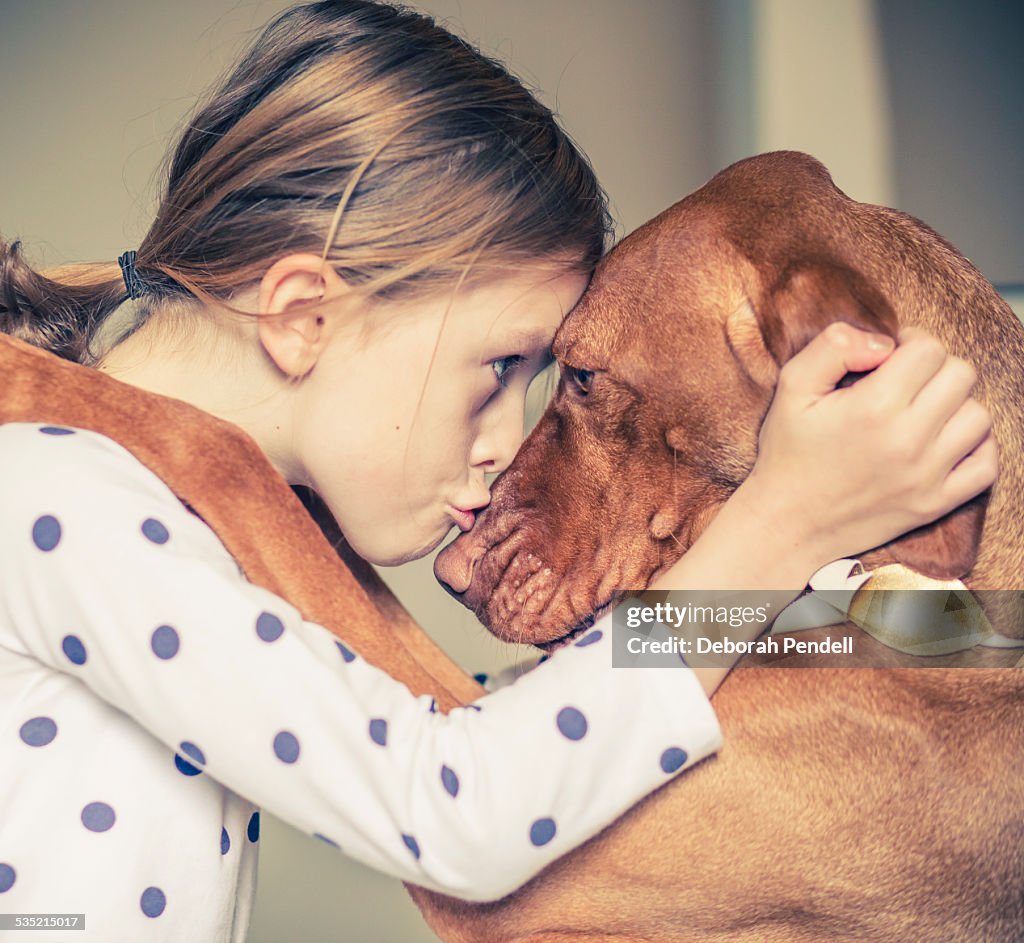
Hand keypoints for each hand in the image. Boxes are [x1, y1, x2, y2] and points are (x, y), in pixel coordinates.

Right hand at [744, 321, 997, 568]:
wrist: (788, 523)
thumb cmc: (787, 452)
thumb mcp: (792, 387)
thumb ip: (834, 346)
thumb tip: (885, 342)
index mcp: (873, 407)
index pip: (929, 350)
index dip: (909, 343)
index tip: (889, 358)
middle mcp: (907, 441)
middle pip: (961, 376)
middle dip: (934, 369)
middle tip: (904, 383)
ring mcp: (927, 475)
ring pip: (978, 416)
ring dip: (954, 406)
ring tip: (922, 413)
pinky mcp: (935, 503)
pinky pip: (986, 464)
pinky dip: (975, 447)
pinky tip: (943, 442)